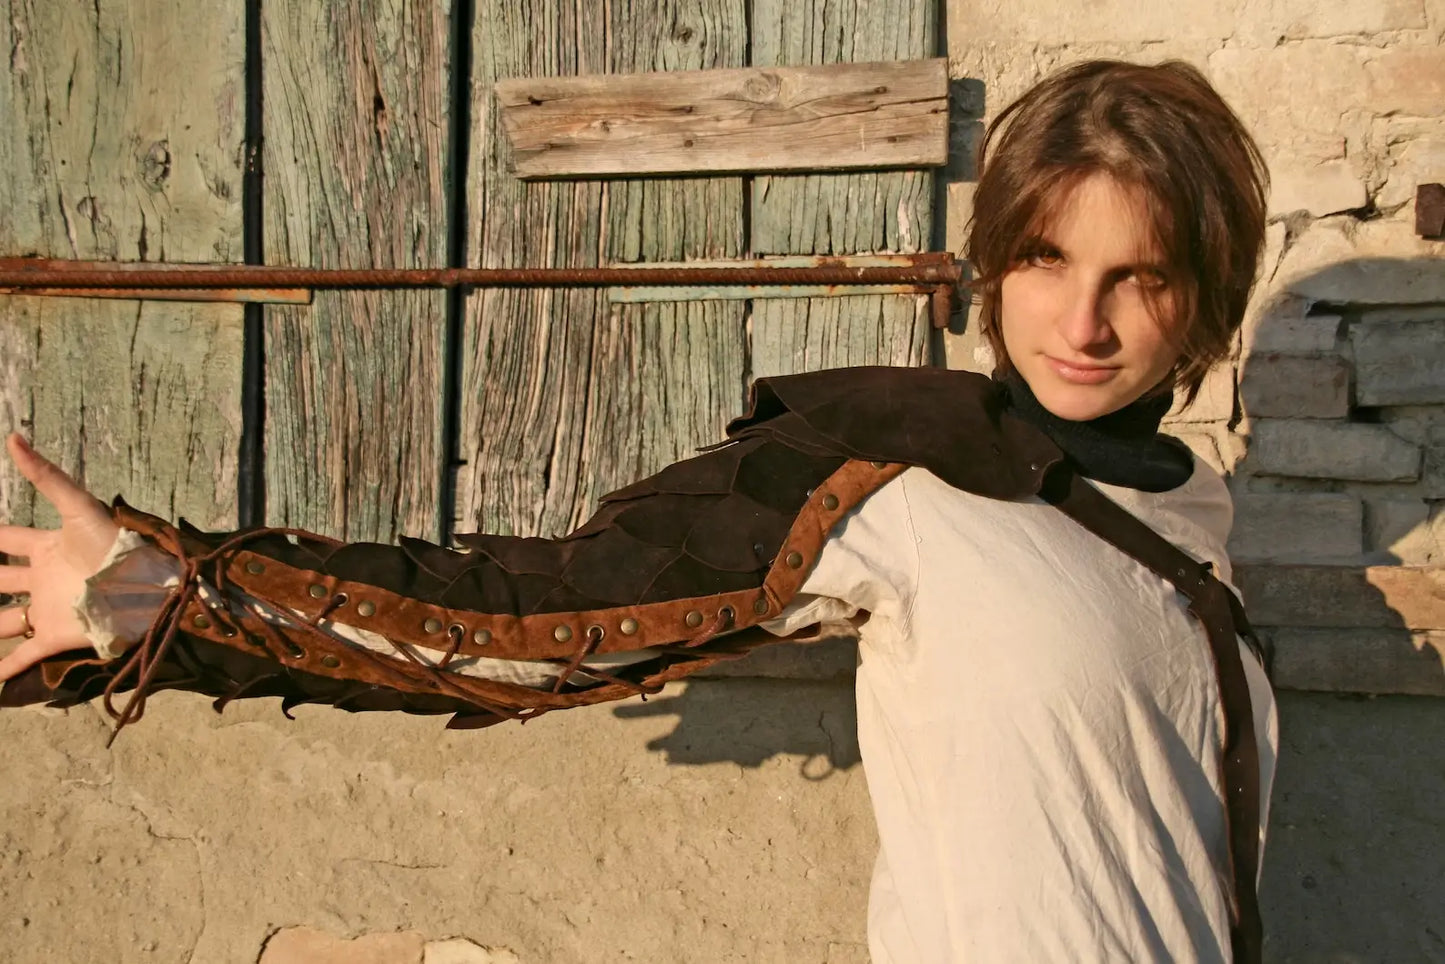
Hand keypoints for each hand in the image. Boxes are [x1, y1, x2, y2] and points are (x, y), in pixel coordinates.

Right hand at [0, 434, 119, 680]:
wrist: (147, 586)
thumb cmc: (116, 544)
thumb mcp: (78, 508)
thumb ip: (47, 476)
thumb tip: (13, 437)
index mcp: (47, 548)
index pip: (5, 540)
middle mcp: (43, 580)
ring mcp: (48, 609)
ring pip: (4, 619)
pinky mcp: (56, 636)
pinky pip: (22, 655)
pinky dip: (3, 669)